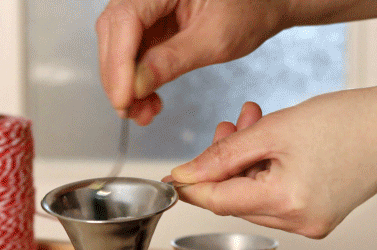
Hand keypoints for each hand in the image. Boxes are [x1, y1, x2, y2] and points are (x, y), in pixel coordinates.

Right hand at [96, 0, 289, 124]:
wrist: (263, 5)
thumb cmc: (249, 8)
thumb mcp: (214, 39)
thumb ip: (172, 61)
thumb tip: (138, 85)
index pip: (125, 21)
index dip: (119, 65)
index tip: (124, 99)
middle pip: (114, 34)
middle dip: (118, 79)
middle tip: (131, 112)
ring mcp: (146, 7)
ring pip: (118, 47)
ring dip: (126, 84)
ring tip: (143, 112)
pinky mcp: (150, 24)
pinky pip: (132, 53)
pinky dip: (136, 81)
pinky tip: (147, 100)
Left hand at [167, 87, 376, 237]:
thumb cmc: (347, 122)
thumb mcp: (275, 130)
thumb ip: (224, 154)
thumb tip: (186, 175)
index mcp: (286, 203)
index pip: (219, 201)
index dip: (193, 186)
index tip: (175, 174)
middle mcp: (298, 224)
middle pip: (236, 200)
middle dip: (225, 164)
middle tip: (228, 126)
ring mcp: (310, 225)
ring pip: (255, 199)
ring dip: (246, 165)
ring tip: (254, 125)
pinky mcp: (319, 219)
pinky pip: (277, 200)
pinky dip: (268, 174)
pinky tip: (273, 146)